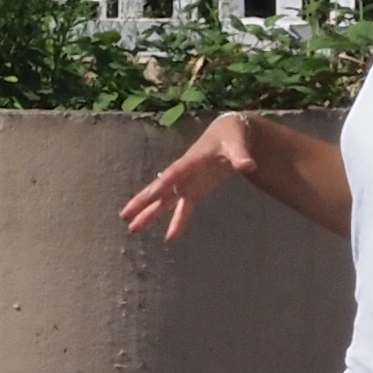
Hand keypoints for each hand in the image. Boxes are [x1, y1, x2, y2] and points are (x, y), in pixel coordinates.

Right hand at [119, 113, 260, 238]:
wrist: (230, 134)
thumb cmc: (232, 136)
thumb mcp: (238, 143)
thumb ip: (240, 156)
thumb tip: (248, 166)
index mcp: (191, 160)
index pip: (174, 173)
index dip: (163, 184)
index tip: (149, 195)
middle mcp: (184, 173)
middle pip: (159, 189)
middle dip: (142, 202)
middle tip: (125, 215)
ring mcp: (187, 183)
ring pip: (164, 201)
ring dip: (149, 214)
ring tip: (132, 228)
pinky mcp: (195, 190)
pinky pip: (183, 209)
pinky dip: (177, 223)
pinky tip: (169, 238)